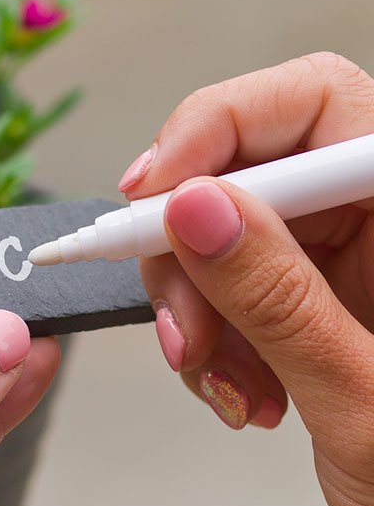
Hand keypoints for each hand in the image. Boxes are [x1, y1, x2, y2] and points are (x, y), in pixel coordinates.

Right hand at [126, 51, 373, 505]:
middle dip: (193, 250)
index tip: (153, 200)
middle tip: (181, 331)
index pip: (314, 102)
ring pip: (225, 236)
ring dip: (199, 310)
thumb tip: (192, 204)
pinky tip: (243, 397)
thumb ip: (277, 296)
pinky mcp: (318, 305)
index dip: (219, 129)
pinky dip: (214, 343)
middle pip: (251, 170)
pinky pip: (231, 292)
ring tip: (220, 384)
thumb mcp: (365, 403)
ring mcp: (354, 263)